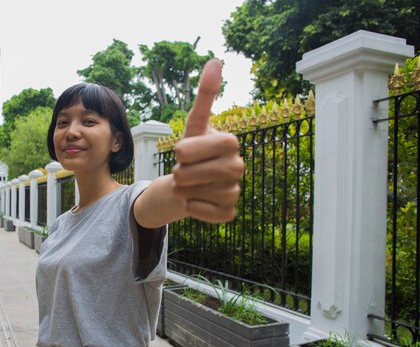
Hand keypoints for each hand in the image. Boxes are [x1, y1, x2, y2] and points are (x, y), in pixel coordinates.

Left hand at [172, 58, 243, 223]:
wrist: (186, 183)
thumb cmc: (191, 151)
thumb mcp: (194, 124)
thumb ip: (205, 95)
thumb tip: (215, 61)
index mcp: (231, 144)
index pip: (214, 145)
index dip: (191, 150)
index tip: (181, 151)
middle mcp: (238, 167)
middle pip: (201, 173)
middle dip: (181, 172)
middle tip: (180, 170)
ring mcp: (235, 191)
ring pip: (200, 193)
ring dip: (184, 189)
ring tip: (187, 183)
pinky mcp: (228, 212)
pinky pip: (206, 212)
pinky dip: (192, 207)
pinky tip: (193, 200)